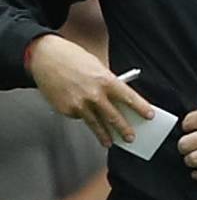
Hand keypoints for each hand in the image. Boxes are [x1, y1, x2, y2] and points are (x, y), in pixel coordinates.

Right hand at [27, 34, 153, 146]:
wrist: (45, 57)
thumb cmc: (72, 59)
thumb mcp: (97, 67)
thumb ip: (108, 84)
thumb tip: (118, 101)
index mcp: (105, 81)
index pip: (129, 98)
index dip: (141, 108)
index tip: (149, 116)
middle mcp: (94, 94)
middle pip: (114, 117)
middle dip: (124, 129)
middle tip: (130, 137)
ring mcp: (79, 104)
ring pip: (96, 124)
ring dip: (104, 135)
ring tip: (109, 142)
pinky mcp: (66, 109)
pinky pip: (79, 117)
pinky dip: (83, 118)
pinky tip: (84, 117)